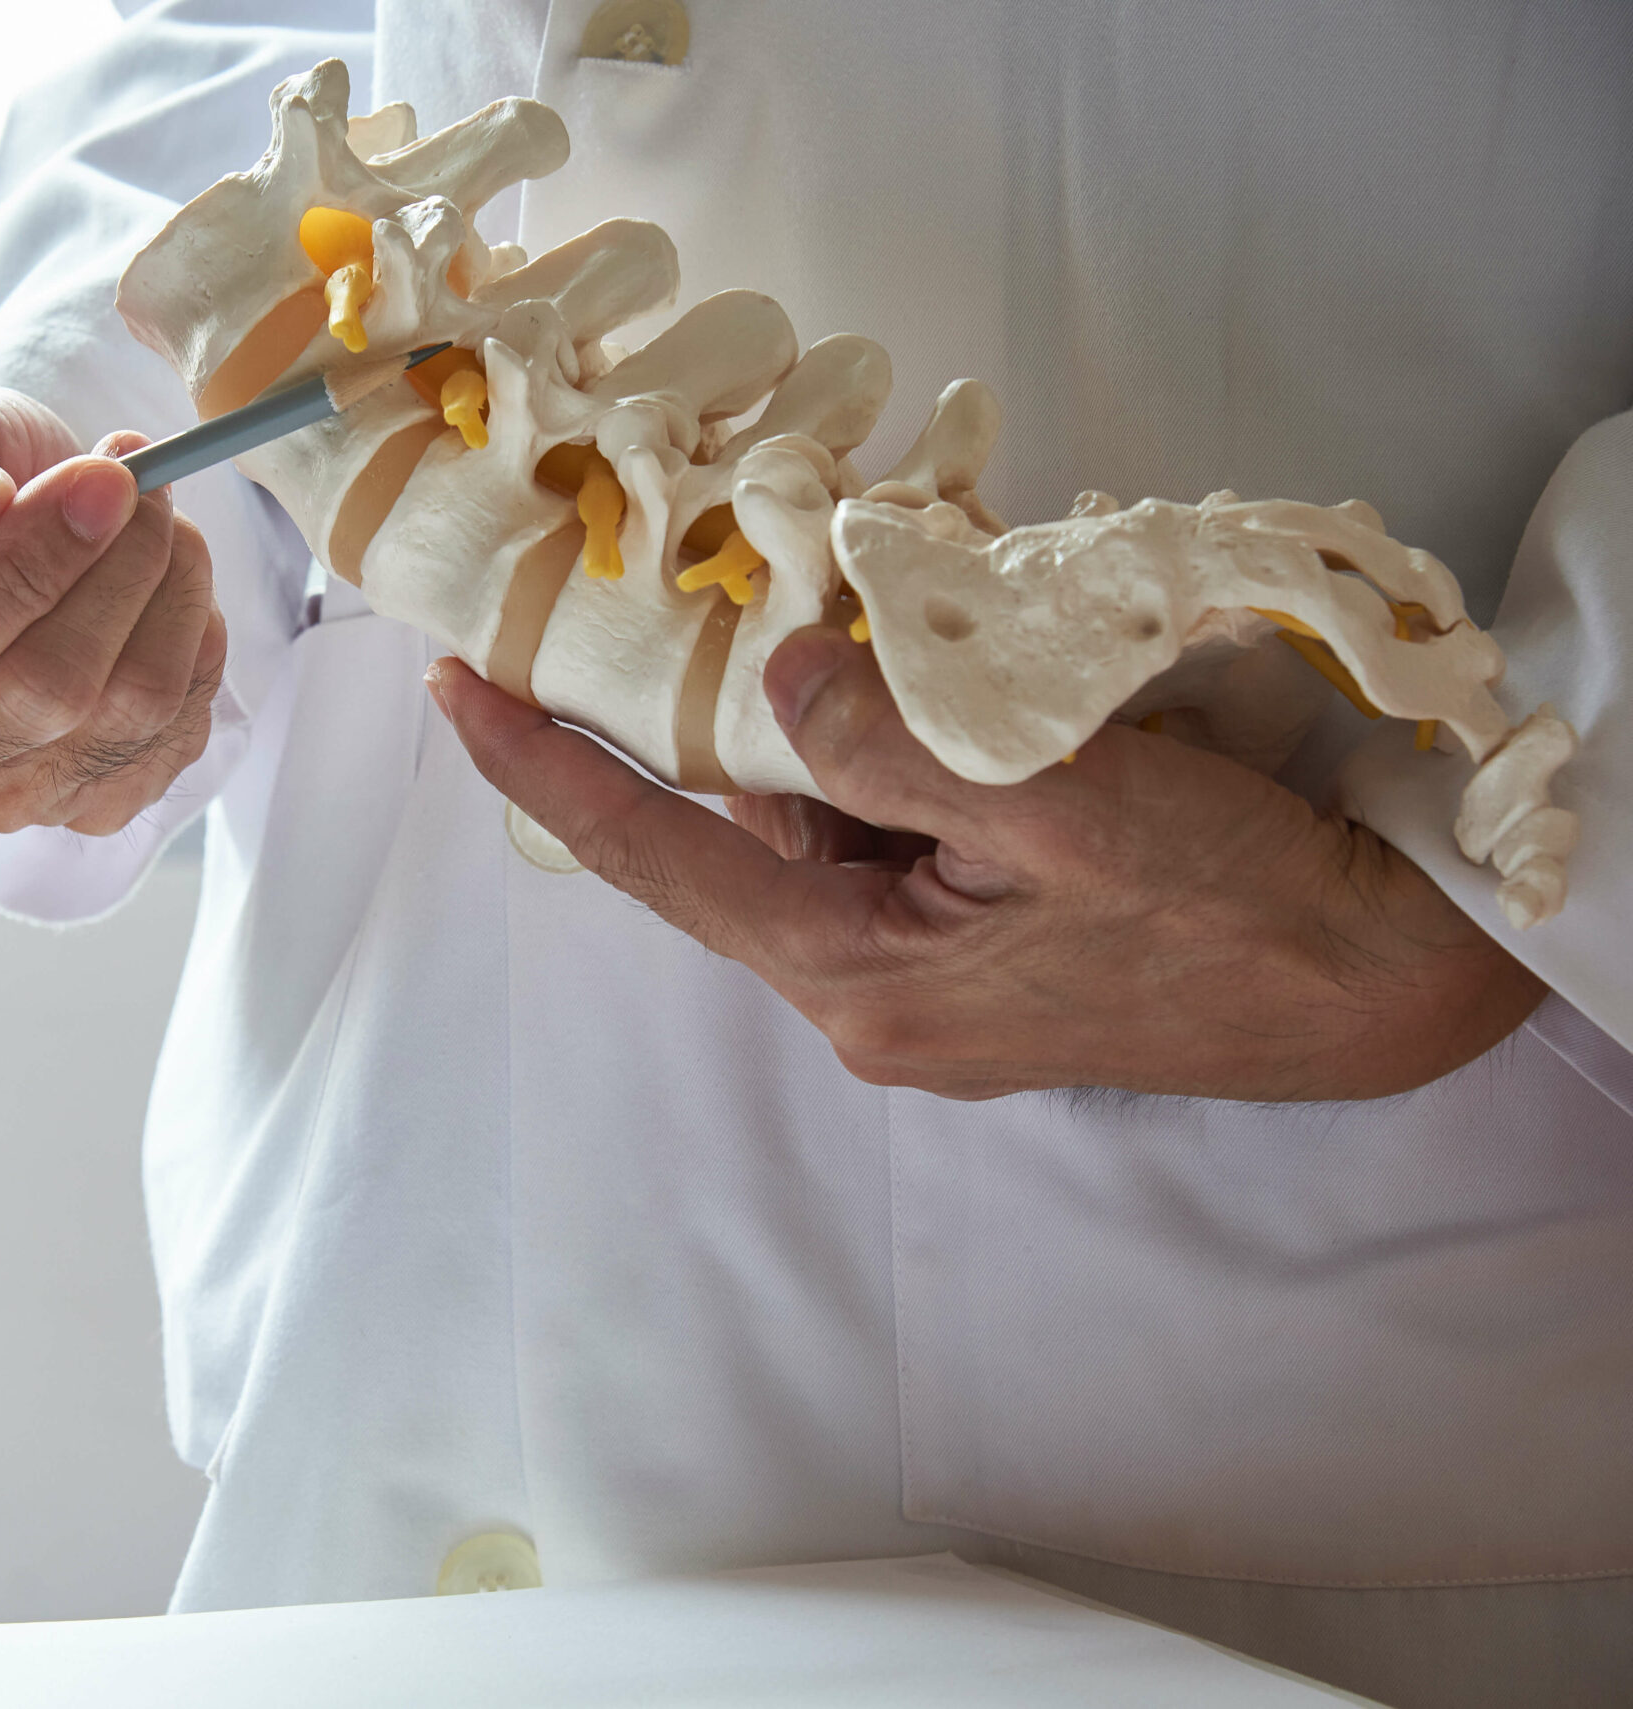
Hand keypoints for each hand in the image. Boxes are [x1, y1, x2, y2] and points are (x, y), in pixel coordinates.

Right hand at [0, 389, 225, 833]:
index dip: (23, 573)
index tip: (100, 482)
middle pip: (42, 695)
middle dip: (117, 567)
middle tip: (139, 479)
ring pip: (126, 713)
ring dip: (170, 594)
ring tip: (159, 516)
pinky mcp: (82, 809)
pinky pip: (172, 737)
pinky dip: (192, 646)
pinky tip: (166, 588)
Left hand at [430, 629, 1544, 1100]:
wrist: (1374, 987)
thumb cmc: (1232, 907)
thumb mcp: (1061, 805)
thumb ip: (896, 744)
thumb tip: (768, 678)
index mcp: (854, 976)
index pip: (655, 857)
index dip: (546, 769)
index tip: (454, 691)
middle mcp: (864, 992)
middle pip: (731, 835)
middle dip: (698, 719)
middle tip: (655, 597)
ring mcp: (922, 979)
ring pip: (815, 825)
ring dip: (813, 726)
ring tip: (832, 617)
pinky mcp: (977, 951)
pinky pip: (887, 835)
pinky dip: (883, 755)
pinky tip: (918, 679)